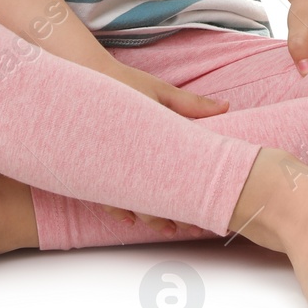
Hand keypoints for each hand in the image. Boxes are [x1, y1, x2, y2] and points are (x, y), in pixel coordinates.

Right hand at [95, 55, 229, 234]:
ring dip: (148, 218)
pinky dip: (118, 209)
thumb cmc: (123, 83)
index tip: (205, 211)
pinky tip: (129, 219)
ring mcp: (105, 164)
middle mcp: (124, 156)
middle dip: (172, 214)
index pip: (172, 176)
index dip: (189, 197)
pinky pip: (104, 196)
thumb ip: (192, 103)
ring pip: (129, 202)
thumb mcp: (158, 91)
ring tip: (168, 230)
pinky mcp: (92, 167)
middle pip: (151, 196)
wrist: (80, 77)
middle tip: (191, 228)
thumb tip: (226, 106)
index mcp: (145, 138)